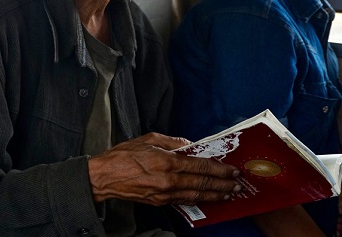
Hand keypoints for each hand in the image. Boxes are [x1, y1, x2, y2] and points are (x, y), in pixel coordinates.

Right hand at [87, 132, 240, 205]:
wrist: (105, 177)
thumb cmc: (123, 156)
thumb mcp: (148, 139)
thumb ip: (172, 141)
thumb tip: (189, 144)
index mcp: (167, 162)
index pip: (201, 166)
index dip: (219, 168)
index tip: (231, 169)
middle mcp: (169, 180)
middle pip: (203, 183)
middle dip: (223, 184)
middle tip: (237, 184)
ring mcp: (165, 193)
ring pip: (196, 195)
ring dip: (215, 195)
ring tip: (228, 194)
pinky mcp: (160, 202)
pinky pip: (184, 200)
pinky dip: (199, 199)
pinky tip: (207, 198)